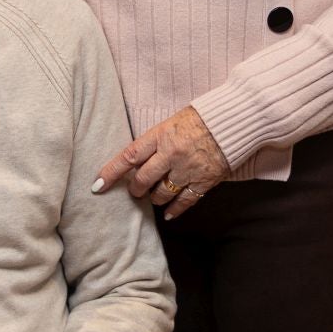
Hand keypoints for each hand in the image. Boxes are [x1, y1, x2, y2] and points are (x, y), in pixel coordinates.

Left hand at [93, 105, 228, 219]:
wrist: (234, 120)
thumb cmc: (201, 118)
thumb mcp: (171, 122)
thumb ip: (155, 141)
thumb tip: (137, 159)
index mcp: (160, 135)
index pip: (129, 157)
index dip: (111, 173)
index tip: (97, 185)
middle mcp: (171, 154)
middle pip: (143, 180)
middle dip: (135, 189)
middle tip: (135, 191)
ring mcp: (188, 169)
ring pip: (162, 193)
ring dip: (154, 198)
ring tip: (154, 196)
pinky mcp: (204, 181)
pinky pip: (185, 201)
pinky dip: (175, 209)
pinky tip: (168, 214)